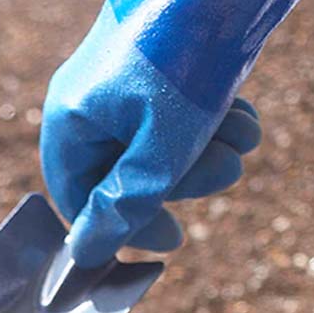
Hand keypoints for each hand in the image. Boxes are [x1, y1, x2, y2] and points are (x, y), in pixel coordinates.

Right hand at [41, 0, 295, 266]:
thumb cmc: (183, 58)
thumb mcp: (158, 149)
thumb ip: (123, 206)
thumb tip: (87, 255)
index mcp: (70, 122)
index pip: (80, 197)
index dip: (124, 225)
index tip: (172, 238)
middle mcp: (89, 105)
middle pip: (126, 171)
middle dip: (184, 176)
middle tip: (225, 173)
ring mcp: (122, 85)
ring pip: (159, 144)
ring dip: (207, 150)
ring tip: (243, 138)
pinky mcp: (157, 68)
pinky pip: (176, 115)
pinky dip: (211, 124)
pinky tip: (242, 117)